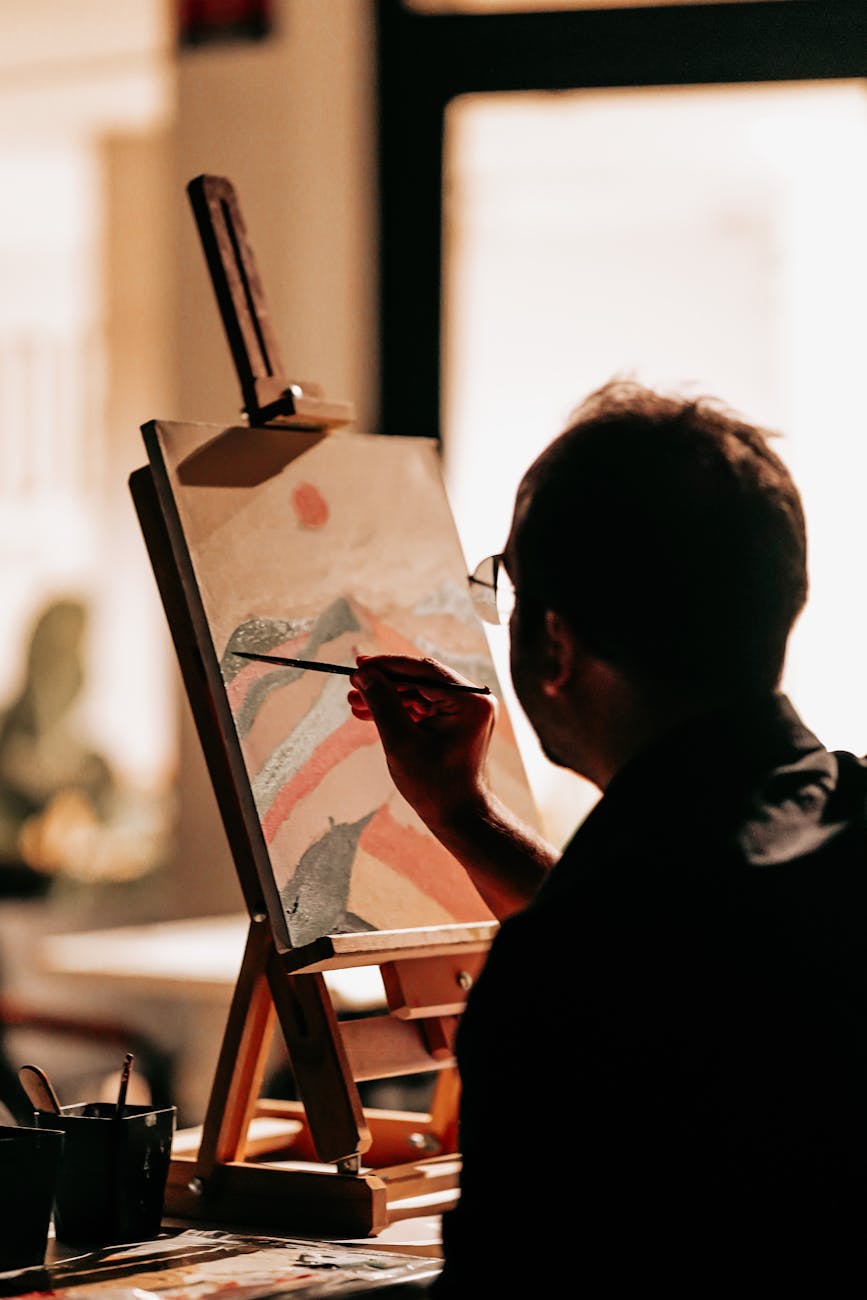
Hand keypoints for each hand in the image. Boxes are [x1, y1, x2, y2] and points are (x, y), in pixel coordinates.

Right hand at [348, 654, 496, 832]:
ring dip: (388, 698)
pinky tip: (370, 713)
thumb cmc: (434, 785)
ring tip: (355, 703)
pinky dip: (400, 710)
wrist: (460, 817)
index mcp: (469, 700)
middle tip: (352, 686)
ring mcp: (468, 710)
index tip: (357, 666)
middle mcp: (474, 699)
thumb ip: (382, 702)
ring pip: (419, 692)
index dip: (386, 666)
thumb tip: (364, 673)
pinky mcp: (459, 720)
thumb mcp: (401, 741)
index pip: (421, 670)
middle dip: (384, 684)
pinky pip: (425, 707)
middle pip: (420, 679)